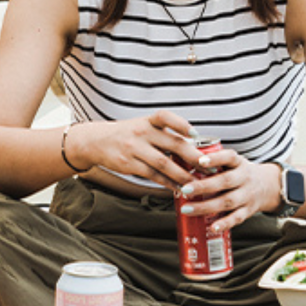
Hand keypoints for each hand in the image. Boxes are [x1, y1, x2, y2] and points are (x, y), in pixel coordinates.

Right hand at [66, 111, 203, 189]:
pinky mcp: (129, 164)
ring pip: (164, 164)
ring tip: (197, 184)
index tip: (195, 134)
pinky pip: (153, 176)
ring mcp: (135, 148)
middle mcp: (142, 132)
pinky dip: (167, 183)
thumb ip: (165, 133)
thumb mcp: (143, 125)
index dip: (181, 124)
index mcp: (148, 120)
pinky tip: (177, 188)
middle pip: (173, 144)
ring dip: (183, 175)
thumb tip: (194, 146)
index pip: (166, 117)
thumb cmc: (127, 134)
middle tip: (209, 167)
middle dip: (193, 157)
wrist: (96, 141)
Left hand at [176, 148, 280, 233]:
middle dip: (203, 186)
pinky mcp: (248, 211)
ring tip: (187, 209)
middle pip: (225, 181)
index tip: (200, 160)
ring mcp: (247, 195)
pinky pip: (236, 218)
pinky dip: (224, 223)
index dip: (215, 158)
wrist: (268, 186)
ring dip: (206, 207)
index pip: (228, 157)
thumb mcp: (233, 162)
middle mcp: (244, 178)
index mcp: (239, 163)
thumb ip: (214, 161)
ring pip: (227, 201)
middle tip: (184, 189)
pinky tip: (211, 227)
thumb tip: (182, 157)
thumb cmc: (240, 173)